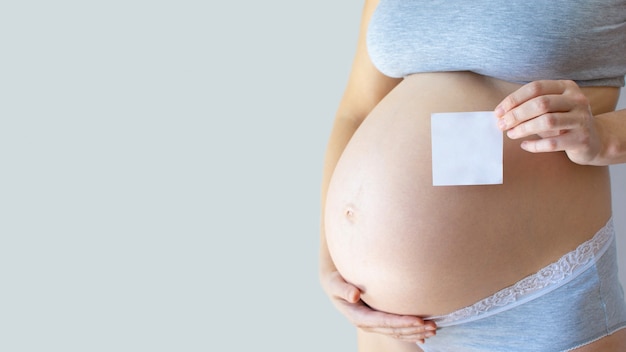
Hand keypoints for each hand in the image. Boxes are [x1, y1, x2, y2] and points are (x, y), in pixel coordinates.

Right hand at [321, 270, 436, 343]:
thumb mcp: (335, 283)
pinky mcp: (379, 321)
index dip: (401, 322)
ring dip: (416, 332)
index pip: (383, 321)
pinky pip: (396, 330)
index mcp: (358, 316)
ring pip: (397, 332)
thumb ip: (343, 289)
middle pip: (394, 330)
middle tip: (433, 326)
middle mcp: (367, 323)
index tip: (418, 320)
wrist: (334, 285)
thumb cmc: (335, 281)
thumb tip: (354, 295)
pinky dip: (410, 333)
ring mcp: (374, 324)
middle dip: (414, 329)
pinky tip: (424, 334)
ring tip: (434, 329)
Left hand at [494, 80, 603, 164]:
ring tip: (511, 134)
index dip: (514, 99)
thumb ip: (530, 107)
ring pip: (547, 121)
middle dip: (517, 114)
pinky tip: (524, 145)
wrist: (595, 140)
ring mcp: (582, 119)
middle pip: (541, 103)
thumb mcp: (550, 109)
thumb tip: (500, 114)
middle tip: (501, 124)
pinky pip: (552, 143)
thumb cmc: (563, 122)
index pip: (536, 87)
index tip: (498, 112)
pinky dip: (535, 145)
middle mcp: (577, 100)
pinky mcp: (581, 139)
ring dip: (524, 128)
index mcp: (566, 87)